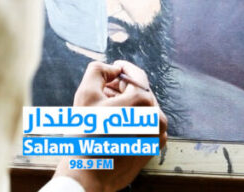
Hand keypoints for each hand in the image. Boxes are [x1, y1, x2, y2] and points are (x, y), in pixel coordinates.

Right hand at [52, 61, 167, 191]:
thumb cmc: (85, 136)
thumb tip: (112, 68)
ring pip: (143, 108)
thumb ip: (98, 70)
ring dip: (126, 105)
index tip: (112, 70)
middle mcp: (156, 116)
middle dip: (122, 89)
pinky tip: (114, 126)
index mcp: (143, 101)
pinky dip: (133, 121)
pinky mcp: (154, 146)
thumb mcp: (85, 94)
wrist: (89, 175)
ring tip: (106, 112)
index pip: (136, 74)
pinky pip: (146, 125)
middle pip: (139, 92)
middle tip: (103, 93)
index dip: (121, 69)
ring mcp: (158, 133)